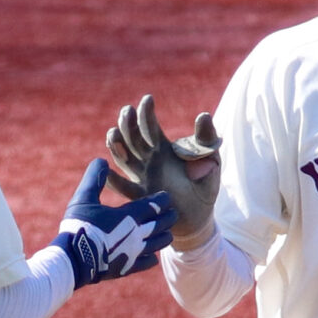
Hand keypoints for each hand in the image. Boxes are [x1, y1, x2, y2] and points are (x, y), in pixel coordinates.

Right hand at [54, 158, 176, 288]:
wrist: (74, 260)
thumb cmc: (79, 226)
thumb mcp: (83, 198)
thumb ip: (94, 178)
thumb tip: (101, 160)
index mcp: (128, 216)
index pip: (154, 206)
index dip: (162, 200)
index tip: (166, 197)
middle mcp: (136, 234)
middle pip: (161, 224)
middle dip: (169, 218)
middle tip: (174, 214)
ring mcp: (133, 253)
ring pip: (157, 244)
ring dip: (164, 237)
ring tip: (168, 234)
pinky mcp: (127, 268)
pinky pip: (146, 263)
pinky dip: (151, 259)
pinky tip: (151, 257)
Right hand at [106, 95, 220, 249]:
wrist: (199, 218)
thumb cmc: (203, 185)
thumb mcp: (210, 159)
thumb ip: (206, 139)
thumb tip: (203, 115)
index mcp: (162, 148)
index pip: (150, 127)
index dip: (147, 113)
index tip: (148, 99)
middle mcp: (148, 160)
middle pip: (132, 139)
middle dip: (127, 124)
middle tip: (126, 111)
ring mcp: (142, 178)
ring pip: (124, 159)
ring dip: (117, 146)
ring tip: (113, 133)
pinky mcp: (141, 197)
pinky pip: (125, 189)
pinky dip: (114, 182)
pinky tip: (107, 174)